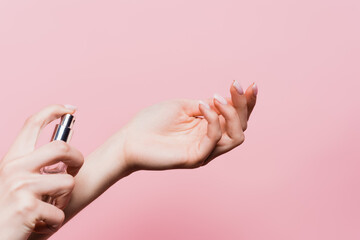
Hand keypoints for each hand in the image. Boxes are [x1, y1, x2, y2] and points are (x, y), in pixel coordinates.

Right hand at [0, 105, 83, 239]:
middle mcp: (15, 168)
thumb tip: (66, 152)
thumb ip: (35, 167)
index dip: (53, 110)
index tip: (71, 108)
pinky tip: (40, 224)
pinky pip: (60, 212)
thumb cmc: (7, 210)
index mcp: (12, 159)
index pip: (32, 123)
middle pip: (62, 147)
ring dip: (64, 200)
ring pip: (68, 183)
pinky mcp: (27, 208)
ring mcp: (21, 187)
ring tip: (49, 208)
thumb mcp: (15, 182)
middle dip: (77, 159)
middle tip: (74, 172)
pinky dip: (55, 221)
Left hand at [120, 81, 256, 170]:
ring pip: (236, 136)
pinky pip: (215, 140)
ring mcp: (204, 151)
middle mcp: (210, 140)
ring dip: (231, 113)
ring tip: (217, 97)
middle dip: (243, 104)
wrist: (129, 139)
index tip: (251, 85)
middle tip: (236, 85)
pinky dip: (212, 120)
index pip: (235, 117)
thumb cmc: (152, 121)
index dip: (246, 103)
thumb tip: (225, 99)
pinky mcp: (195, 158)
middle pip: (241, 126)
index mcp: (207, 127)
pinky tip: (202, 106)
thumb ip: (205, 105)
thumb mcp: (183, 106)